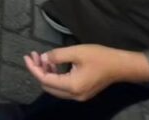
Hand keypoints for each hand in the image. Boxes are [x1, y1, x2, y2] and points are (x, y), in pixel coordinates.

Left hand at [23, 44, 148, 101]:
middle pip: (48, 86)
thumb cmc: (100, 57)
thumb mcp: (76, 52)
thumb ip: (57, 56)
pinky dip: (56, 75)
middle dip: (39, 70)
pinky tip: (54, 63)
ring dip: (47, 73)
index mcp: (71, 86)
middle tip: (35, 55)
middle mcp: (73, 95)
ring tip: (43, 57)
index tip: (27, 56)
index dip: (34, 68)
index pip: (45, 80)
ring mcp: (78, 95)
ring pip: (55, 87)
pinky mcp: (82, 92)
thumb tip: (44, 58)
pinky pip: (63, 86)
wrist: (120, 66)